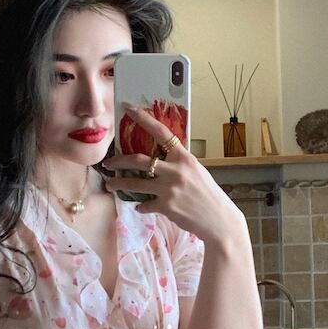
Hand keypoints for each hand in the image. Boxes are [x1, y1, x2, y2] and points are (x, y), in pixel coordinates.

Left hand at [103, 104, 245, 247]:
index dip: (144, 119)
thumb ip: (177, 164)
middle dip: (118, 160)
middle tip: (108, 163)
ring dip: (118, 183)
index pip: (162, 132)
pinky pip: (144, 204)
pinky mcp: (166, 207)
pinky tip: (140, 206)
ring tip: (110, 184)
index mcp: (184, 158)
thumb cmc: (207, 194)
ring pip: (134, 183)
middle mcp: (176, 171)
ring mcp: (169, 189)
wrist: (219, 220)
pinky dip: (140, 206)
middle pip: (138, 160)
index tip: (129, 109)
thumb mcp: (195, 171)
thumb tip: (158, 158)